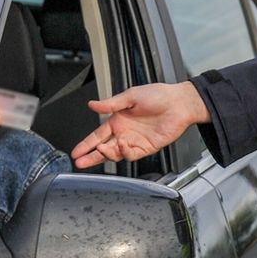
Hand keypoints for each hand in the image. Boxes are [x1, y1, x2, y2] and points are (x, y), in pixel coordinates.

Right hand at [71, 82, 207, 167]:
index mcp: (118, 119)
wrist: (180, 103)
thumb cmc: (159, 95)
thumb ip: (111, 103)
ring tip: (102, 149)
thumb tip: (92, 105)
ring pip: (116, 154)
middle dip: (91, 156)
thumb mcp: (131, 96)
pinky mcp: (146, 148)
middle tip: (80, 162)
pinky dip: (125, 152)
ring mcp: (135, 141)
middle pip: (103, 149)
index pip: (97, 135)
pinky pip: (132, 155)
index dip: (86, 144)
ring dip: (107, 154)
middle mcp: (125, 132)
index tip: (76, 152)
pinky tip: (123, 145)